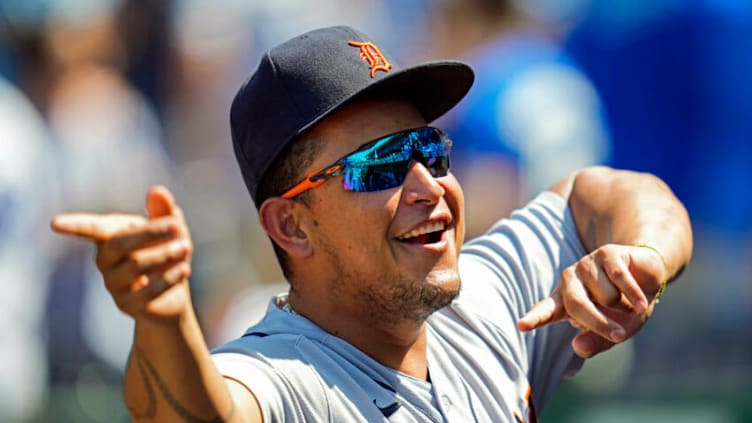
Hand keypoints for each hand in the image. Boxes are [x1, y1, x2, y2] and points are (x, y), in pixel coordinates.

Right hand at [51, 186, 193, 322]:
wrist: (172, 298)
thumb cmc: (167, 254)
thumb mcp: (171, 231)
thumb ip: (164, 211)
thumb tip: (158, 191)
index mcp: (110, 237)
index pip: (90, 229)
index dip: (74, 226)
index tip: (55, 223)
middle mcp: (105, 261)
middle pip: (118, 243)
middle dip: (150, 232)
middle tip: (178, 227)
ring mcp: (114, 285)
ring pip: (135, 266)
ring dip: (164, 254)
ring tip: (187, 246)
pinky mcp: (127, 306)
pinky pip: (147, 291)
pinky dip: (169, 277)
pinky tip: (185, 269)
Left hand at [517, 244, 665, 357]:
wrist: (647, 278)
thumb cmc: (624, 308)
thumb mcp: (614, 332)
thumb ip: (596, 342)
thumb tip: (577, 347)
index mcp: (565, 302)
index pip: (545, 311)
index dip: (534, 318)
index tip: (522, 325)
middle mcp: (570, 281)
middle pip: (577, 305)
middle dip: (600, 324)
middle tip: (618, 335)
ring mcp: (586, 265)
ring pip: (605, 296)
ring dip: (623, 306)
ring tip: (627, 302)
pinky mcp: (605, 253)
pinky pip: (620, 280)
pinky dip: (634, 296)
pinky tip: (641, 302)